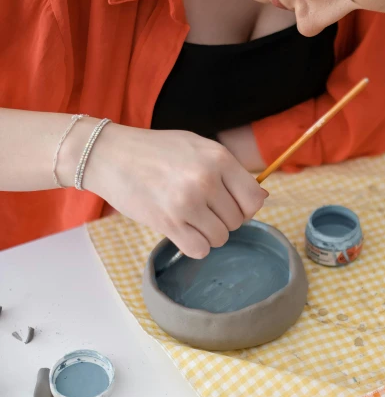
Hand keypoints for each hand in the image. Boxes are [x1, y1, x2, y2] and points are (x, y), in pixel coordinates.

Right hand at [67, 124, 266, 258]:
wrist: (110, 155)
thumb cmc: (156, 151)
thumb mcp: (198, 147)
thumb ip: (229, 170)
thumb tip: (262, 199)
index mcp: (218, 157)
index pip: (253, 199)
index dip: (245, 208)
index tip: (230, 206)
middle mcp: (206, 180)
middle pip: (236, 221)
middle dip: (221, 219)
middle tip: (200, 208)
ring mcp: (187, 202)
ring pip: (220, 238)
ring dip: (207, 234)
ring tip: (189, 217)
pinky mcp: (168, 223)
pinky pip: (199, 250)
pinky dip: (194, 245)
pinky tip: (182, 230)